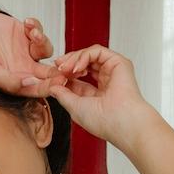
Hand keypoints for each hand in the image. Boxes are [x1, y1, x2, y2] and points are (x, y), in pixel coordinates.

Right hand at [0, 9, 61, 97]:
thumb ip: (9, 82)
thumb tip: (29, 86)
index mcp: (17, 82)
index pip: (39, 88)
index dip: (51, 86)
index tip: (59, 81)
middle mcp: (23, 68)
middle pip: (48, 72)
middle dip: (57, 68)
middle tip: (63, 63)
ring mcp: (24, 50)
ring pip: (46, 50)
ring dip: (42, 41)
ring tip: (31, 33)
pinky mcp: (23, 33)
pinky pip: (39, 31)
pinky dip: (37, 27)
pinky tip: (27, 23)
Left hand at [23, 43, 147, 144]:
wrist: (121, 123)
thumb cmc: (104, 122)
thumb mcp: (75, 107)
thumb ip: (63, 95)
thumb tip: (52, 86)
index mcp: (98, 94)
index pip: (77, 79)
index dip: (64, 75)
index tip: (52, 76)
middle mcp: (106, 81)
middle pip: (83, 63)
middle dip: (67, 63)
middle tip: (56, 67)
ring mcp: (112, 70)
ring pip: (89, 55)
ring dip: (73, 59)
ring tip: (64, 68)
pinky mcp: (118, 62)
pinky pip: (96, 51)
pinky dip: (83, 56)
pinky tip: (76, 68)